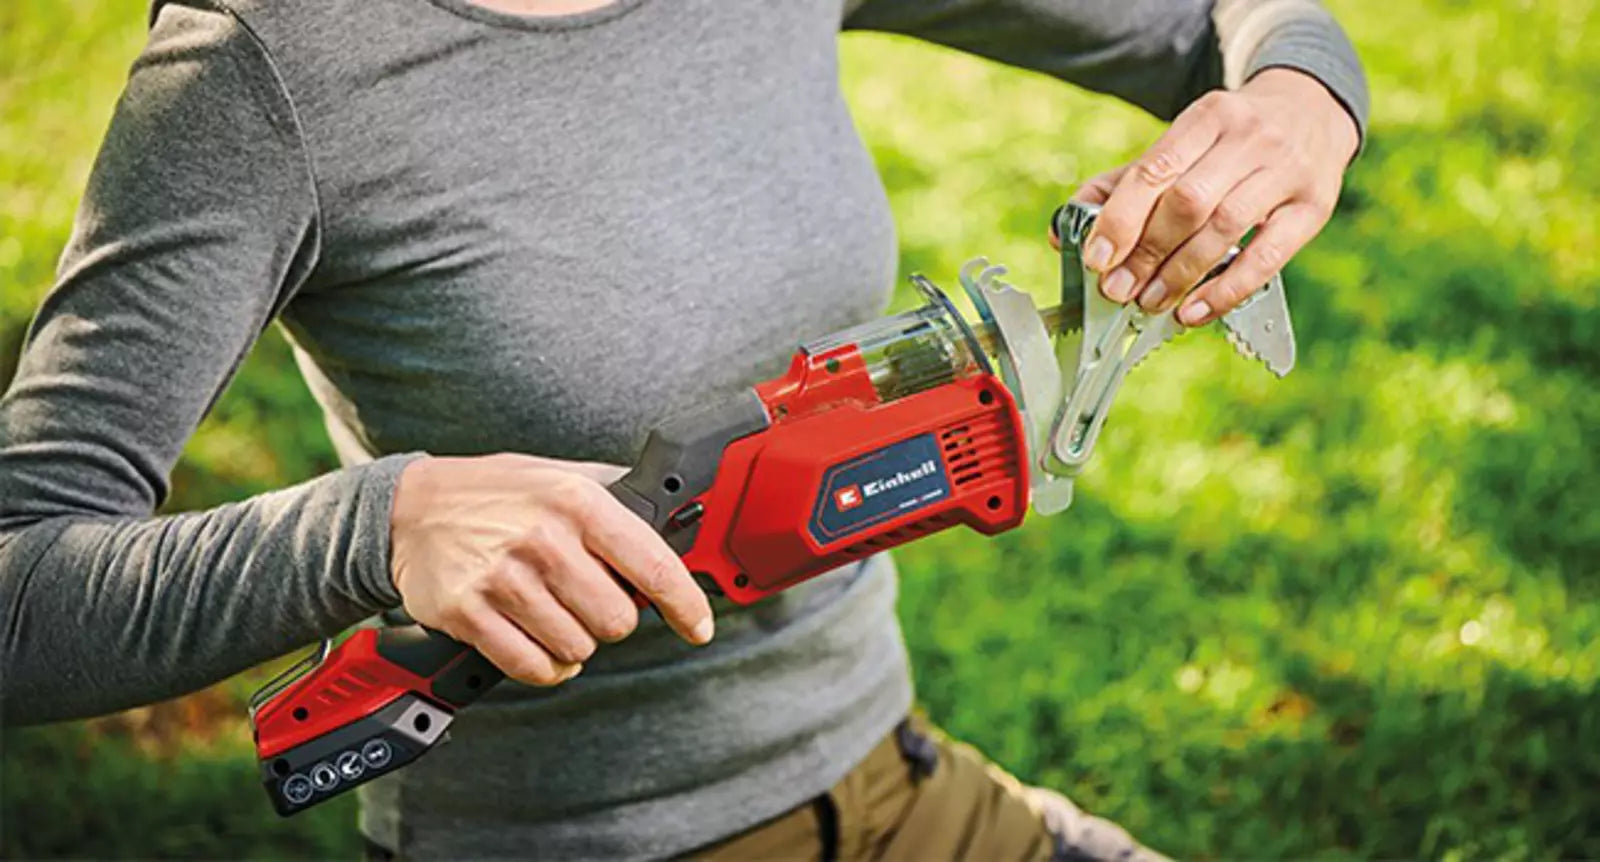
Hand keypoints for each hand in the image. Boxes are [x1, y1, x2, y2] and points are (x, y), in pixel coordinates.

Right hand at [389, 453, 713, 685]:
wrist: (409, 508)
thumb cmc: (495, 494)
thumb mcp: (560, 475)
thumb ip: (617, 496)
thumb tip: (677, 517)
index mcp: (576, 502)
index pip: (653, 565)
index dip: (685, 605)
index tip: (699, 626)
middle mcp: (543, 539)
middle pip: (617, 620)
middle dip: (612, 619)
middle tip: (589, 601)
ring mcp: (504, 579)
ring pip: (577, 649)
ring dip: (575, 643)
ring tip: (555, 614)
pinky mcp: (469, 614)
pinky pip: (532, 667)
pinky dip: (545, 666)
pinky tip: (537, 641)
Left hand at [1063, 68, 1358, 325]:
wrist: (1313, 112)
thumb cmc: (1230, 141)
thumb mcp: (1184, 143)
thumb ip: (1125, 184)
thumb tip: (1065, 231)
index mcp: (1207, 117)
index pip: (1155, 171)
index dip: (1121, 219)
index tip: (1097, 259)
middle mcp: (1249, 138)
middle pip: (1188, 202)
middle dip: (1147, 252)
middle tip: (1118, 290)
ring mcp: (1286, 171)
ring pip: (1225, 228)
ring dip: (1180, 274)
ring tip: (1150, 303)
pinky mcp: (1313, 207)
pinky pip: (1268, 258)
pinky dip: (1226, 290)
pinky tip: (1194, 311)